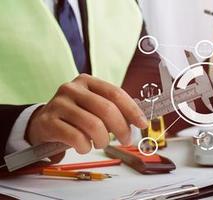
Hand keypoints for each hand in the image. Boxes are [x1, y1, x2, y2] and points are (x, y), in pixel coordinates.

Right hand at [27, 74, 147, 153]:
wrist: (42, 124)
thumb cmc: (75, 116)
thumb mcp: (93, 107)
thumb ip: (113, 109)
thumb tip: (139, 120)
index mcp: (87, 81)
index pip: (116, 93)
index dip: (132, 110)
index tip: (142, 124)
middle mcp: (72, 89)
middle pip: (107, 109)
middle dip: (121, 128)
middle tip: (125, 140)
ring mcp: (58, 104)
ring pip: (93, 125)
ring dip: (102, 140)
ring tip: (100, 143)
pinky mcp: (48, 121)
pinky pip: (76, 137)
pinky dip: (85, 146)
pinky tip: (83, 146)